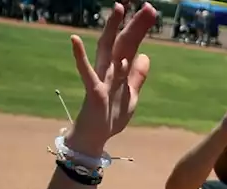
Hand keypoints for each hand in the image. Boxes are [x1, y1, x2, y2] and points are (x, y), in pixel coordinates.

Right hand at [66, 2, 156, 156]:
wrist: (95, 137)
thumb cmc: (111, 115)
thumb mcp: (130, 95)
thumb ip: (137, 76)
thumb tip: (144, 56)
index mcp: (119, 70)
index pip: (132, 45)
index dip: (140, 29)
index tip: (151, 11)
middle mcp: (109, 69)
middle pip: (123, 42)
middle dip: (134, 24)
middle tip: (147, 6)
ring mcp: (100, 78)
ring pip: (107, 50)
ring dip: (112, 29)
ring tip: (117, 9)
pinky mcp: (93, 91)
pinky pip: (86, 72)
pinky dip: (80, 57)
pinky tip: (75, 40)